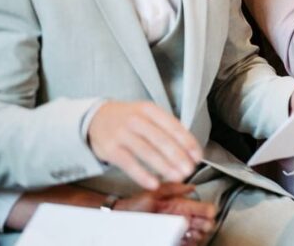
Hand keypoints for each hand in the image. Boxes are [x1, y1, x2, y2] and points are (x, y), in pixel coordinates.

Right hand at [88, 101, 202, 189]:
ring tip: (178, 177)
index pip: (173, 126)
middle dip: (178, 156)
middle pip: (161, 140)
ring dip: (164, 166)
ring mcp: (122, 134)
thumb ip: (167, 129)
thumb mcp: (148, 115)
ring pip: (147, 152)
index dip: (187, 142)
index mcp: (150, 110)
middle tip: (189, 169)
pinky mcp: (110, 149)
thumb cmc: (129, 119)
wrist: (96, 118)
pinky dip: (142, 175)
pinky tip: (154, 184)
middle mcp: (136, 120)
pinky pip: (129, 164)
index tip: (197, 156)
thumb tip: (190, 150)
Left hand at [117, 183, 216, 245]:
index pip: (204, 208)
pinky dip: (189, 243)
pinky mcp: (170, 240)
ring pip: (197, 235)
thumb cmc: (135, 205)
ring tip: (192, 235)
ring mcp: (176, 231)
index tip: (208, 215)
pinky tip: (185, 241)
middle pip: (204, 224)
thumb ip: (173, 187)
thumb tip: (192, 187)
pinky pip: (185, 243)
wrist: (120, 219)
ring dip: (198, 236)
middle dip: (206, 226)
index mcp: (180, 205)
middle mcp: (181, 218)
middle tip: (201, 227)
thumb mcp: (155, 192)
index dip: (208, 212)